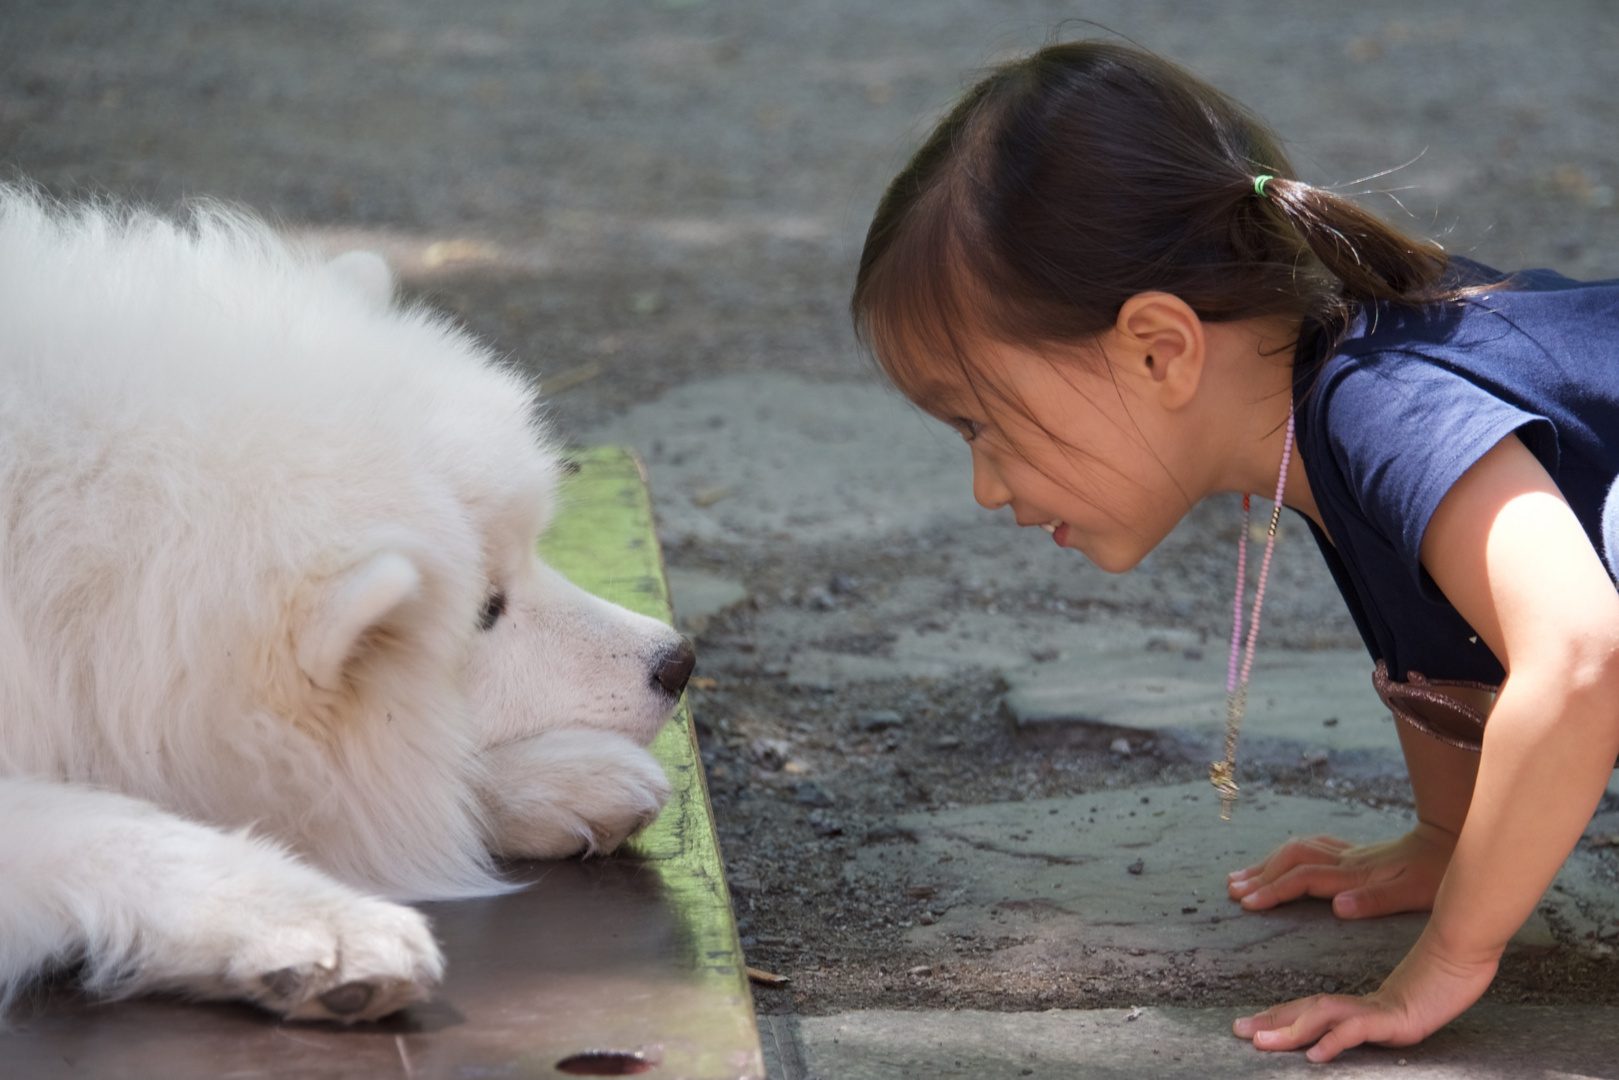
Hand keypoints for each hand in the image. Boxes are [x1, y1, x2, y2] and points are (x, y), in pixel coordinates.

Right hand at [1227, 824, 1456, 918]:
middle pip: (1290, 860)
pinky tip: (1280, 861)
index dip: (1272, 890)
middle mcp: (1344, 861)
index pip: (1301, 879)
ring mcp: (1347, 854)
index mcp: (1353, 874)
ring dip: (1266, 863)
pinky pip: (1309, 847)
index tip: (1247, 904)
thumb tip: (1335, 907)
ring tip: (1241, 876)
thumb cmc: (1435, 874)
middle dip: (1259, 875)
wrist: (1452, 841)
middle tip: (1232, 890)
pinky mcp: (1354, 852)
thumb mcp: (1411, 894)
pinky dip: (1286, 854)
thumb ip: (1374, 901)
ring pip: (1295, 850)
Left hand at [1233, 931, 1498, 1060]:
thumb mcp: (1406, 1011)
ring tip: (1261, 1043)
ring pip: (1323, 1017)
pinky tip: (1316, 1055)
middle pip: (1308, 1011)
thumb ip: (1379, 1017)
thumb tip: (1356, 1029)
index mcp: (1362, 1003)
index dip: (1280, 1016)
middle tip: (1237, 1031)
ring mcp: (1378, 1010)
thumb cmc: (1444, 983)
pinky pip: (1358, 1030)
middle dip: (1271, 1022)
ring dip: (1289, 1030)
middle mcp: (1363, 1004)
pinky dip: (1334, 1041)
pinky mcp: (1396, 1018)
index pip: (1311, 1008)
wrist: (1470, 959)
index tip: (1250, 1024)